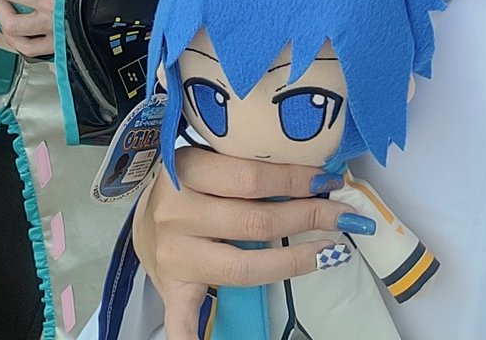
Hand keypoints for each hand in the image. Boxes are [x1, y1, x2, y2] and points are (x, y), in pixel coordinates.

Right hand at [136, 147, 361, 339]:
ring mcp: (174, 256)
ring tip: (329, 250)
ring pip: (242, 266)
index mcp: (185, 170)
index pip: (249, 177)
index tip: (328, 181)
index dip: (294, 180)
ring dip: (293, 260)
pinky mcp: (172, 291)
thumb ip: (248, 166)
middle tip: (342, 214)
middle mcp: (176, 213)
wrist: (144, 219)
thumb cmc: (187, 185)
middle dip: (306, 217)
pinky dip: (197, 337)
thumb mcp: (208, 162)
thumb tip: (315, 174)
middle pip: (254, 221)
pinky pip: (182, 321)